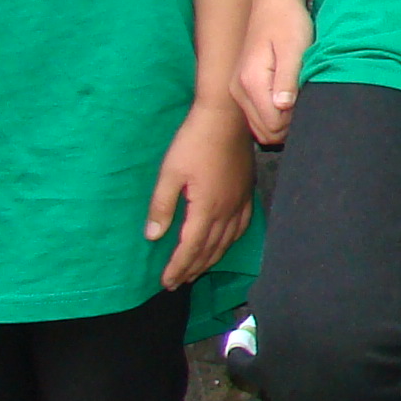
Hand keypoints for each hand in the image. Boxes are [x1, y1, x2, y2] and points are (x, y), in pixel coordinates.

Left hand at [149, 97, 255, 288]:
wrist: (227, 118)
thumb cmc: (194, 142)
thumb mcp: (169, 173)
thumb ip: (162, 206)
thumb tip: (153, 236)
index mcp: (206, 208)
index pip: (191, 248)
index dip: (178, 267)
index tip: (167, 282)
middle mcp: (227, 211)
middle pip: (210, 249)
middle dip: (193, 269)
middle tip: (178, 283)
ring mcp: (240, 202)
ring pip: (227, 241)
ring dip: (211, 259)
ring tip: (197, 271)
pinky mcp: (247, 192)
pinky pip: (242, 227)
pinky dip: (231, 242)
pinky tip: (225, 244)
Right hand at [233, 0, 311, 145]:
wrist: (274, 4)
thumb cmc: (288, 23)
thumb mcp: (294, 50)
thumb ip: (288, 80)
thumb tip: (283, 108)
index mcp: (251, 82)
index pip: (273, 125)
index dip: (295, 121)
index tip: (310, 101)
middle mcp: (238, 91)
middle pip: (265, 132)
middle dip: (289, 126)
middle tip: (307, 101)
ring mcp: (238, 91)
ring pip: (261, 127)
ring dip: (282, 122)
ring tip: (299, 99)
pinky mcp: (243, 89)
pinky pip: (259, 116)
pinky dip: (274, 115)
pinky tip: (290, 99)